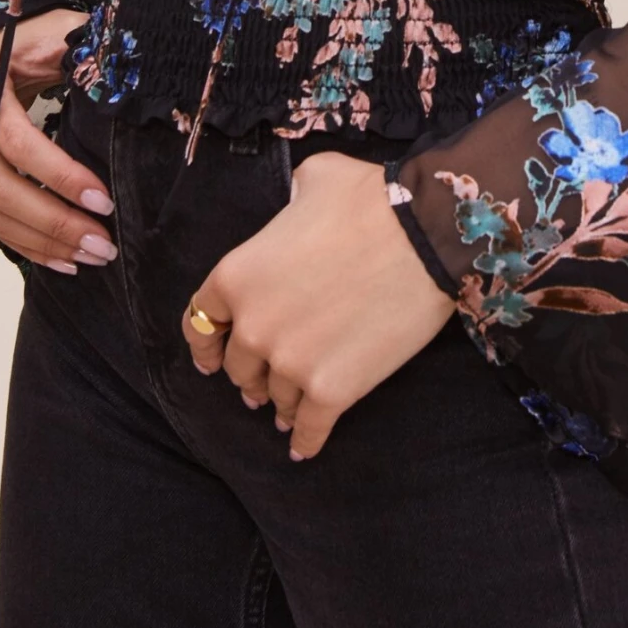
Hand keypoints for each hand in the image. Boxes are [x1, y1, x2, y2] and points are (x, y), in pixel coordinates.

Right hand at [0, 12, 118, 272]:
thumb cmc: (32, 40)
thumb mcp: (61, 34)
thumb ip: (88, 57)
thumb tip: (129, 88)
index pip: (16, 140)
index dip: (60, 176)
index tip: (103, 202)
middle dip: (53, 222)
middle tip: (101, 246)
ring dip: (39, 240)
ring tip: (86, 255)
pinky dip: (18, 239)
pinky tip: (56, 255)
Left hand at [181, 150, 455, 459]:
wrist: (424, 233)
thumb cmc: (368, 199)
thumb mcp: (311, 180)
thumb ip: (287, 205)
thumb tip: (294, 211)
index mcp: (237, 275)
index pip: (202, 320)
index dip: (207, 340)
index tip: (212, 356)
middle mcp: (254, 327)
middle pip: (239, 365)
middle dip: (250, 371)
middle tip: (262, 379)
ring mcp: (291, 364)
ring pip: (274, 397)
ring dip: (280, 402)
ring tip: (289, 408)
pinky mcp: (332, 392)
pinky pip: (309, 428)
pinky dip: (304, 440)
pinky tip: (303, 447)